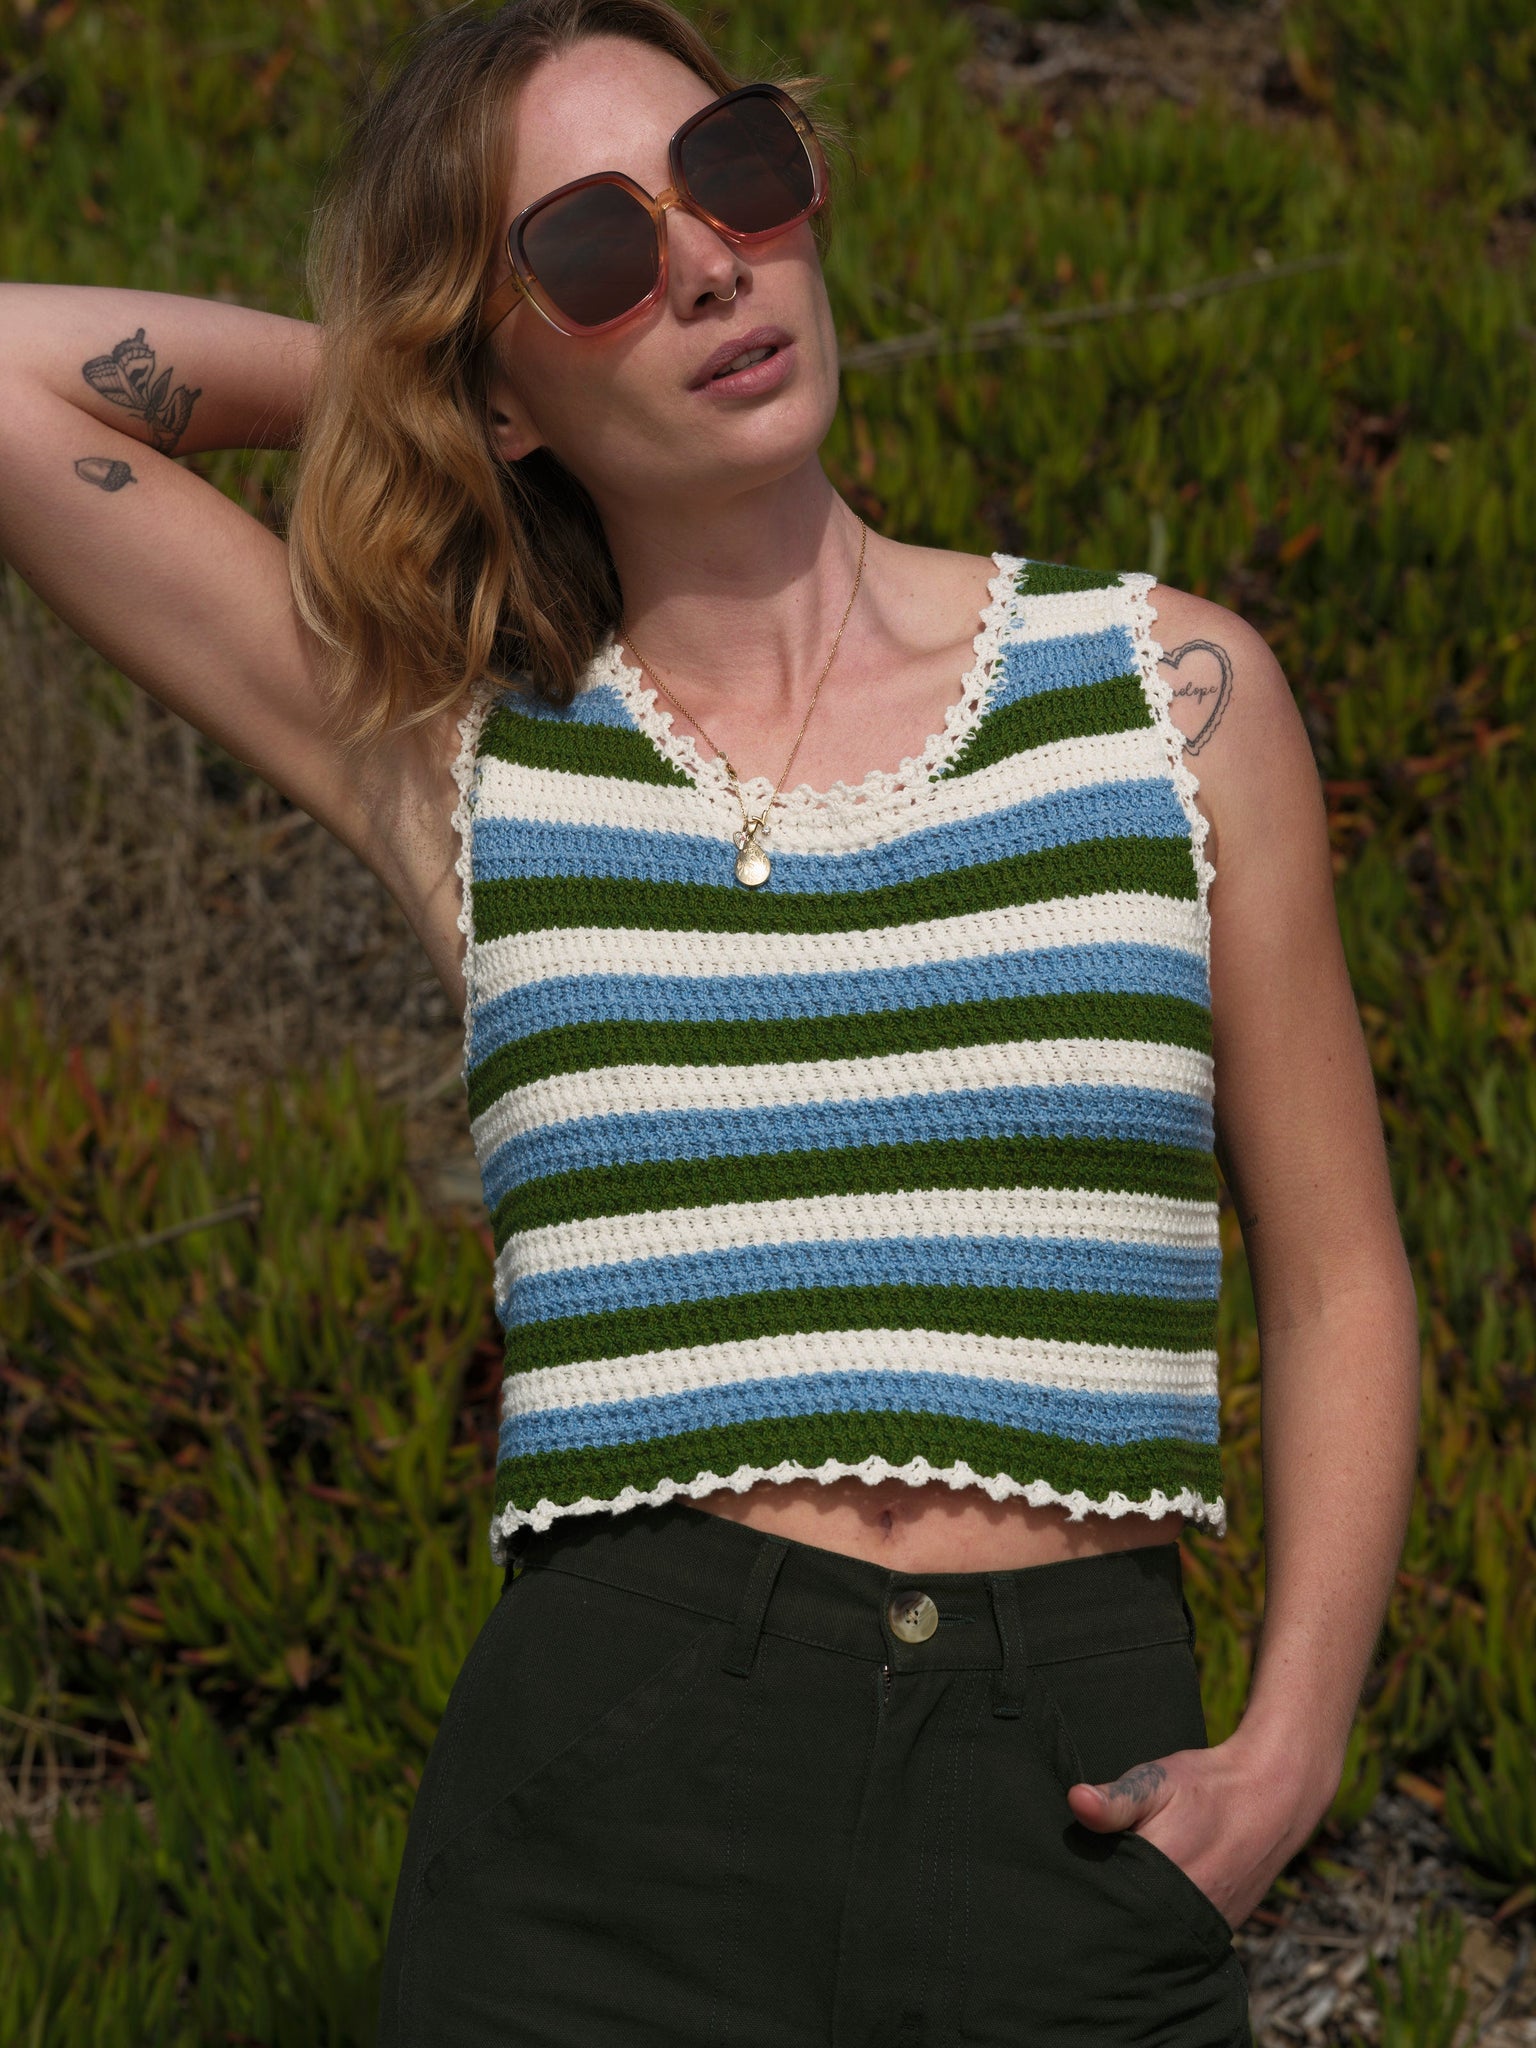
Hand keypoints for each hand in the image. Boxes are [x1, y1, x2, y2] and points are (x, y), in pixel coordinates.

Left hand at [1065, 1739, 1328, 1930]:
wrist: (1272, 1796)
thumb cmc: (1207, 1786)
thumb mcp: (1157, 1781)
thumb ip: (1116, 1799)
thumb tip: (1075, 1801)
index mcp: (1159, 1878)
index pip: (1102, 1899)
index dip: (1082, 1886)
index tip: (1067, 1872)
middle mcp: (1182, 1913)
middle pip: (1124, 1923)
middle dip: (1104, 1906)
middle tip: (1084, 1882)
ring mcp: (1204, 1926)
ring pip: (1151, 1935)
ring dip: (1132, 1918)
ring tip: (1118, 1888)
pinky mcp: (1220, 1930)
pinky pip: (1178, 1937)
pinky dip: (1159, 1924)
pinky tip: (1148, 1901)